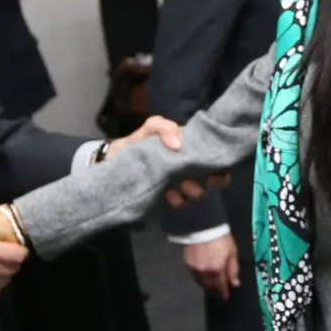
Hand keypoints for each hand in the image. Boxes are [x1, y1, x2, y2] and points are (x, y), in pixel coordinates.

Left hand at [107, 116, 230, 204]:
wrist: (111, 166)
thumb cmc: (133, 145)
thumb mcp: (147, 129)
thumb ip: (162, 127)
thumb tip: (178, 144)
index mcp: (187, 148)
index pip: (212, 154)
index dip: (220, 163)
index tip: (216, 169)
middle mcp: (188, 167)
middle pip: (212, 177)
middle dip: (210, 180)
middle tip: (194, 179)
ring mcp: (180, 184)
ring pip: (199, 192)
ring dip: (194, 192)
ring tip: (177, 188)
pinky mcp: (169, 199)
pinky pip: (182, 203)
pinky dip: (179, 201)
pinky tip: (168, 196)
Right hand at [183, 233, 240, 300]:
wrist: (203, 225)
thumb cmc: (221, 238)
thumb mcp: (232, 252)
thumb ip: (233, 269)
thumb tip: (235, 284)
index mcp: (217, 270)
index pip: (221, 286)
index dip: (224, 292)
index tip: (225, 297)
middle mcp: (205, 272)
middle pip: (210, 286)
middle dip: (215, 290)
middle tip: (218, 292)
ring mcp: (195, 268)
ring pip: (201, 282)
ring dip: (206, 285)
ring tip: (210, 286)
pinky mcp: (188, 263)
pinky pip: (194, 275)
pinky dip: (199, 278)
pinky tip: (202, 276)